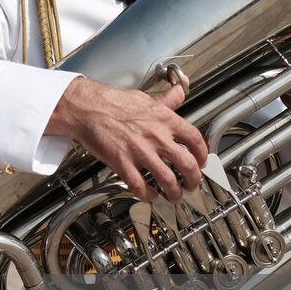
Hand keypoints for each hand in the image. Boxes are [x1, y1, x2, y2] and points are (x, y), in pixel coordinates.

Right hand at [46, 77, 206, 203]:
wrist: (88, 108)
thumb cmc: (113, 102)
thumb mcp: (145, 98)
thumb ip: (165, 100)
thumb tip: (178, 94)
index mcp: (164, 119)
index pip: (194, 139)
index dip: (202, 154)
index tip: (202, 161)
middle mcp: (156, 136)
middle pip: (187, 164)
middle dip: (193, 180)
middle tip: (192, 185)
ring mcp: (140, 151)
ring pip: (168, 181)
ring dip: (174, 193)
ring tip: (174, 196)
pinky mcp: (122, 163)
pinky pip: (140, 186)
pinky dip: (148, 195)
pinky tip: (150, 195)